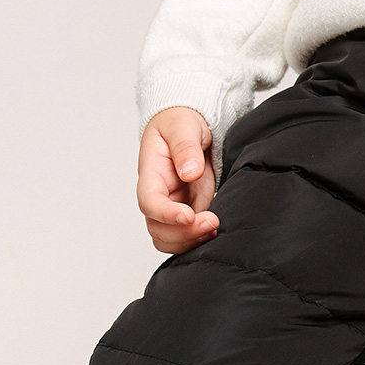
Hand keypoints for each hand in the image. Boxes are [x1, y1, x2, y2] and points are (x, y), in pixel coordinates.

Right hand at [136, 107, 218, 253]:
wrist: (190, 128)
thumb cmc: (180, 123)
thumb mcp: (183, 125)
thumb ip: (185, 147)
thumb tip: (190, 172)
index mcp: (151, 174)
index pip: (149, 202)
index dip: (166, 214)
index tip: (188, 216)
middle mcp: (158, 196)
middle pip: (158, 229)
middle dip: (184, 233)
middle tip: (212, 221)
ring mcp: (173, 207)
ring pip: (170, 239)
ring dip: (191, 241)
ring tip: (214, 226)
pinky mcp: (189, 213)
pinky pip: (187, 237)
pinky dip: (199, 239)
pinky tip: (214, 229)